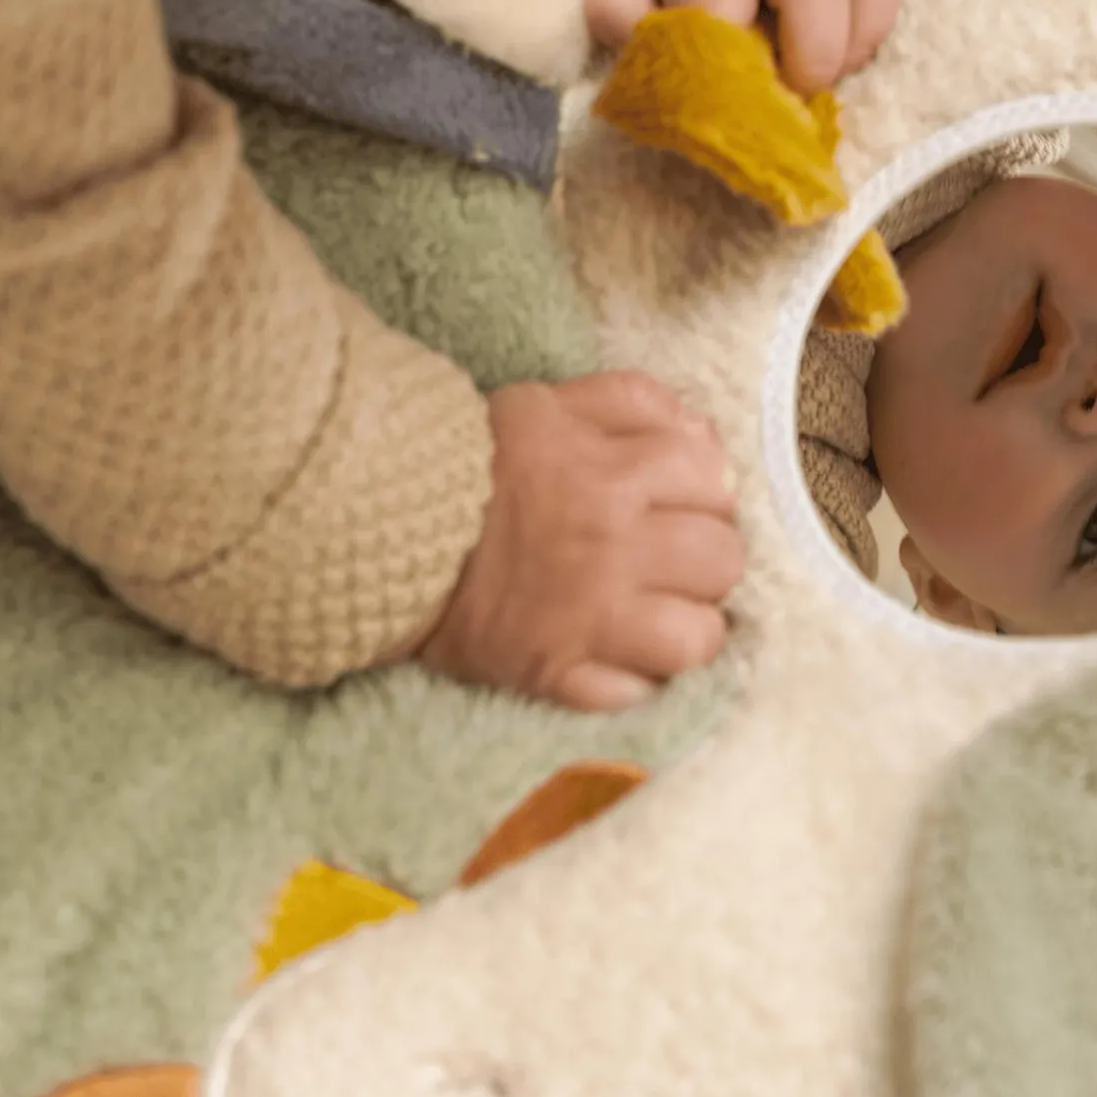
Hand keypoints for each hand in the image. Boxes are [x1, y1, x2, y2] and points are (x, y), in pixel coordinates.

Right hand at [417, 371, 742, 711]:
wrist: (374, 528)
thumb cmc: (469, 462)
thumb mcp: (547, 404)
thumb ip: (633, 403)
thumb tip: (704, 437)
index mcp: (612, 475)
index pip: (715, 481)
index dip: (704, 489)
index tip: (677, 499)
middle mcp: (612, 547)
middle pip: (722, 560)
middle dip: (705, 556)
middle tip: (669, 558)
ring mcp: (590, 618)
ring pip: (699, 638)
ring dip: (688, 625)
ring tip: (657, 613)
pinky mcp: (559, 675)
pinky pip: (640, 693)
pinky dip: (639, 680)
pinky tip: (621, 656)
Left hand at [566, 0, 907, 93]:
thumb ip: (611, 1)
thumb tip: (649, 61)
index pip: (721, 10)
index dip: (721, 68)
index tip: (715, 93)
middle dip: (804, 64)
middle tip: (784, 91)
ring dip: (848, 47)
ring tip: (816, 67)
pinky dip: (873, 15)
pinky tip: (841, 33)